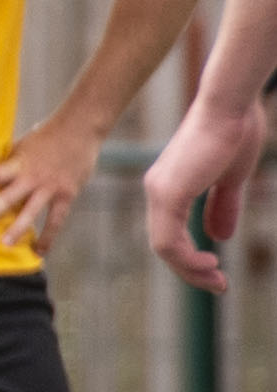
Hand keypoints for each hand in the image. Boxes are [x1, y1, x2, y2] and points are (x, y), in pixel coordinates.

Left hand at [0, 114, 100, 251]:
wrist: (80, 129)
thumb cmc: (46, 136)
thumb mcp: (22, 145)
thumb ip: (9, 162)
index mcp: (18, 162)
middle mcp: (32, 177)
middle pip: (8, 196)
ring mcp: (50, 187)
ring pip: (30, 212)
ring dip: (17, 229)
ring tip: (4, 244)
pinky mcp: (66, 195)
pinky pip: (56, 220)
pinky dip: (48, 237)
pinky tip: (39, 250)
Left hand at [143, 95, 265, 291]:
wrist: (232, 106)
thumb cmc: (234, 133)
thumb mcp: (230, 179)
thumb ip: (223, 206)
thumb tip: (220, 236)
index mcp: (169, 187)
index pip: (170, 234)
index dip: (190, 258)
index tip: (216, 272)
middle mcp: (157, 190)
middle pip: (164, 245)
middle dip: (190, 270)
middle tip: (217, 285)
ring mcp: (159, 191)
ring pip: (164, 247)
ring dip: (190, 269)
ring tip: (216, 280)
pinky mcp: (168, 192)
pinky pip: (168, 239)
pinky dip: (186, 258)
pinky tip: (209, 262)